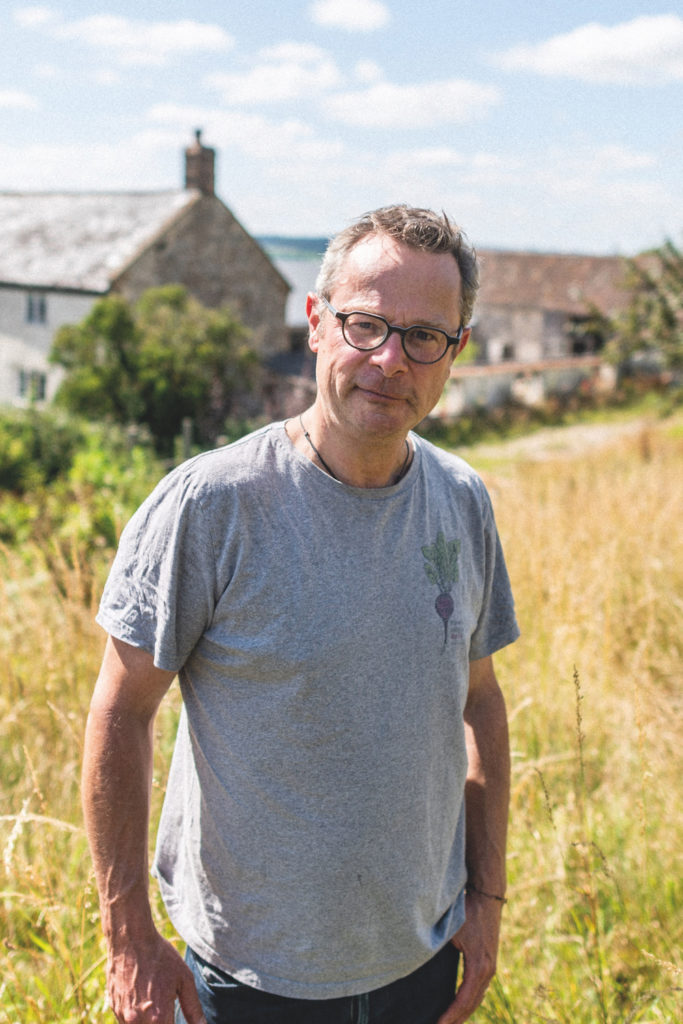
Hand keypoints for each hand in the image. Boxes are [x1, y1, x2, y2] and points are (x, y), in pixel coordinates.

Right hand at [106, 929, 205, 1023]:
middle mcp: (138, 1022)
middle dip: (163, 1021)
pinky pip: (127, 1021)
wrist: (131, 940)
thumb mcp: (184, 979)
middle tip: (165, 1002)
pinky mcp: (114, 1008)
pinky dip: (137, 1015)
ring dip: (149, 1020)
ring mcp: (123, 1016)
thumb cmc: (161, 957)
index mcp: (159, 1018)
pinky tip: (142, 995)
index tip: (174, 1014)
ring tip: (153, 997)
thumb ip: (193, 1008)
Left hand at [436, 891, 502, 1023]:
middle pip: (472, 1005)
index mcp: (479, 966)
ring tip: (447, 1023)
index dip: (451, 1016)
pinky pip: (479, 988)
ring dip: (463, 1012)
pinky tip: (458, 1006)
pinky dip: (469, 1001)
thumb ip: (439, 949)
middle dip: (456, 1020)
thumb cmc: (468, 911)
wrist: (487, 895)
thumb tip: (418, 961)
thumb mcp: (452, 931)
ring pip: (477, 998)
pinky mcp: (489, 961)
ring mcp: (490, 967)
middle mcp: (488, 970)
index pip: (463, 1000)